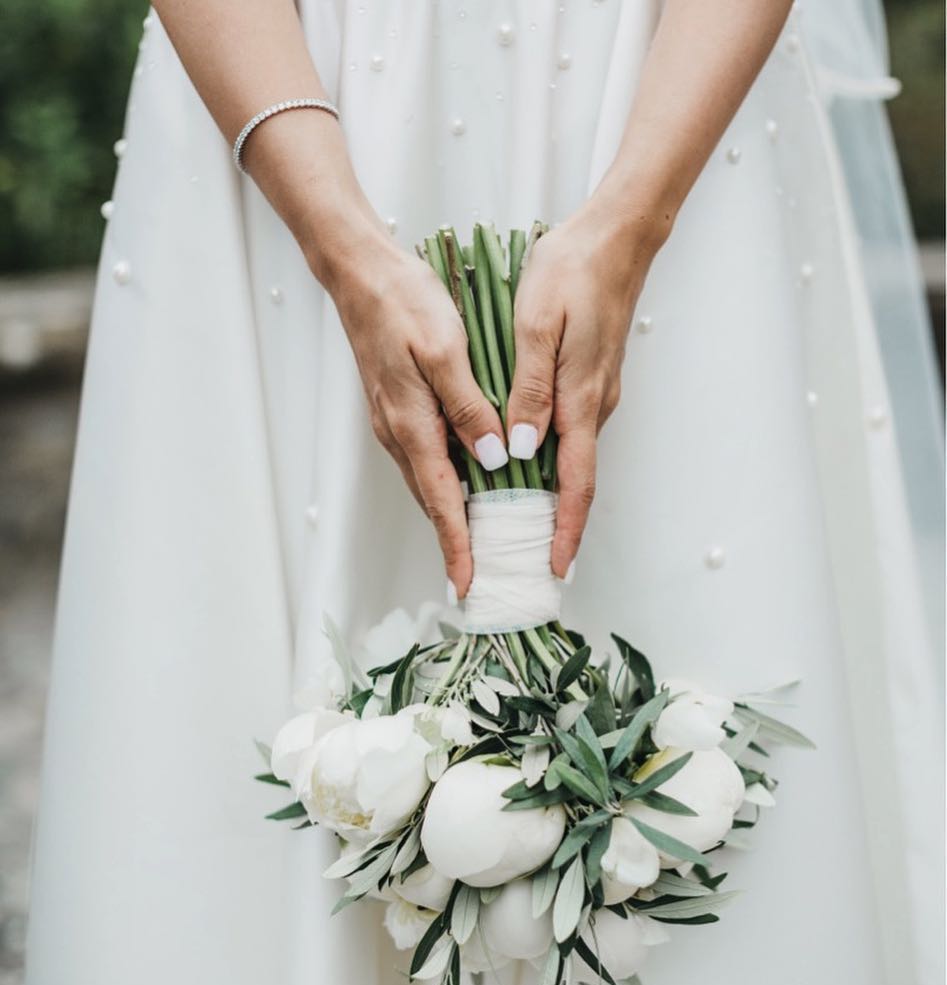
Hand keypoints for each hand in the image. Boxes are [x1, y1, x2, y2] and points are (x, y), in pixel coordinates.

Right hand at [325, 228, 508, 596]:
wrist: (361, 274)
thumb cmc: (403, 303)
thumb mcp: (446, 351)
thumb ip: (470, 408)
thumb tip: (492, 458)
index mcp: (412, 424)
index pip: (441, 501)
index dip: (456, 545)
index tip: (468, 581)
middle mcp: (399, 433)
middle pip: (433, 502)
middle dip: (456, 543)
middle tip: (483, 575)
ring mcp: (396, 422)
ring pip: (431, 481)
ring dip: (453, 515)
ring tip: (482, 542)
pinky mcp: (399, 408)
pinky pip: (428, 457)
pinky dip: (449, 481)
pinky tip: (471, 482)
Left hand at [505, 198, 664, 576]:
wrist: (615, 236)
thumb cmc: (572, 271)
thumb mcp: (534, 327)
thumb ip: (528, 391)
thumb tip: (523, 449)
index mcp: (579, 398)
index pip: (576, 482)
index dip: (567, 529)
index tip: (556, 566)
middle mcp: (594, 405)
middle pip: (575, 480)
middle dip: (555, 524)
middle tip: (526, 560)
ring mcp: (596, 392)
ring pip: (572, 456)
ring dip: (550, 494)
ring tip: (518, 525)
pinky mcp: (592, 378)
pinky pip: (571, 431)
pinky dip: (551, 459)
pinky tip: (525, 464)